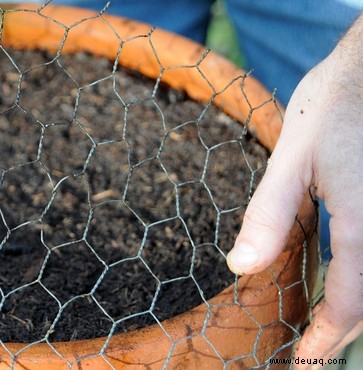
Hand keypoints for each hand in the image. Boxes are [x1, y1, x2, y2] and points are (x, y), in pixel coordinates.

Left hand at [227, 13, 362, 368]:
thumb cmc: (332, 107)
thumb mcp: (290, 159)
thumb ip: (269, 215)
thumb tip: (241, 267)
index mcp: (362, 224)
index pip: (349, 304)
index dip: (326, 341)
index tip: (304, 365)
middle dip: (342, 334)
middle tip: (314, 355)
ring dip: (356, 311)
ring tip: (326, 329)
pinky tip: (345, 281)